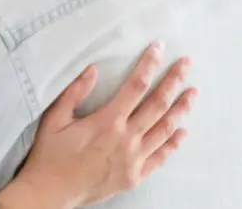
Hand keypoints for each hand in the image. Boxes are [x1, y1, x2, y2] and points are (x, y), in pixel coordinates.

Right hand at [0, 43, 195, 208]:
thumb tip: (93, 70)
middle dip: (174, 81)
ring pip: (165, 129)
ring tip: (192, 93)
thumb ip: (74, 93)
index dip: (149, 65)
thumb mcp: (54, 119)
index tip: (158, 49)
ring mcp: (133, 160)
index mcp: (107, 122)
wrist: (50, 193)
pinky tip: (183, 131)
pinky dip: (174, 143)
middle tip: (186, 64)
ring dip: (181, 109)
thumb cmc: (50, 155)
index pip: (136, 86)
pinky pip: (160, 157)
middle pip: (158, 104)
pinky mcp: (134, 176)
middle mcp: (126, 139)